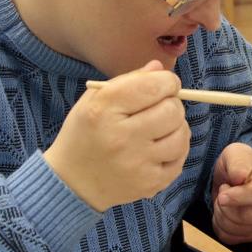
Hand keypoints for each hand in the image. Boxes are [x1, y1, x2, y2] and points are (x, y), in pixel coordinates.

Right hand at [45, 61, 186, 210]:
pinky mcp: (149, 183)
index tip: (165, 84)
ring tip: (161, 128)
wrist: (71, 183)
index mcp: (104, 109)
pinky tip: (161, 148)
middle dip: (172, 104)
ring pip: (180, 135)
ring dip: (177, 128)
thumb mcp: (94, 100)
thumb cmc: (85, 135)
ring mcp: (137, 163)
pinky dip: (175, 150)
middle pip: (172, 110)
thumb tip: (159, 68)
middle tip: (161, 108)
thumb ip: (128, 81)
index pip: (153, 86)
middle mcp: (121, 137)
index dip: (167, 81)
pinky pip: (179, 160)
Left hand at [210, 141, 251, 243]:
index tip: (222, 195)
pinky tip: (223, 213)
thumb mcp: (236, 154)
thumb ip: (238, 163)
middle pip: (247, 216)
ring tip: (223, 201)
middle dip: (225, 205)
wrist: (239, 178)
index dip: (237, 197)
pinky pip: (232, 238)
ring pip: (238, 229)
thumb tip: (240, 177)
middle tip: (224, 191)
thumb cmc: (240, 165)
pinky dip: (221, 227)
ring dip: (221, 215)